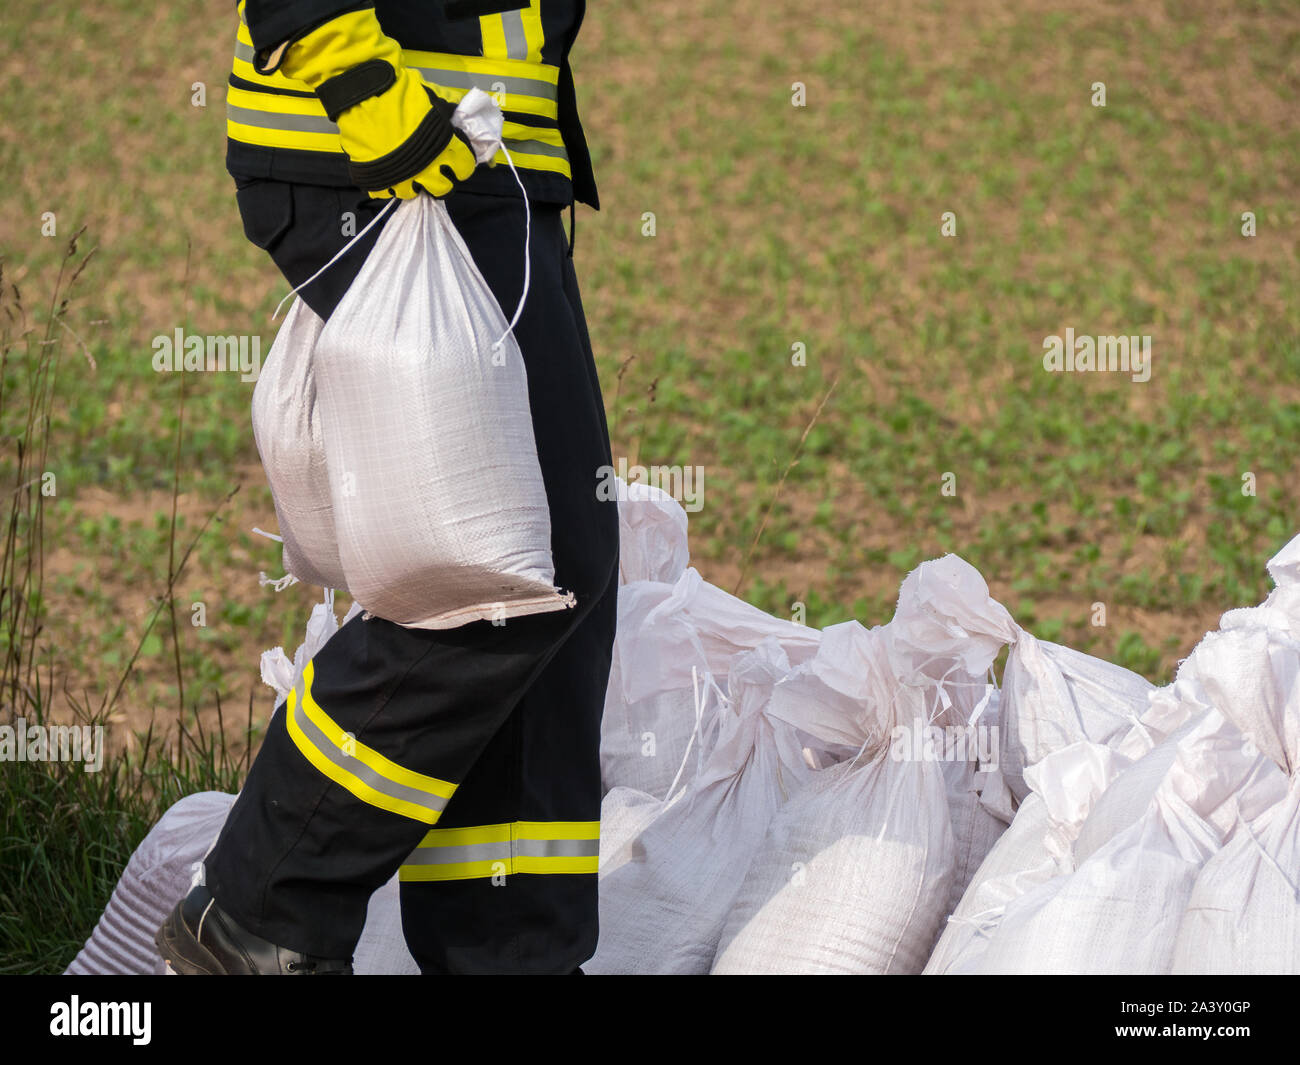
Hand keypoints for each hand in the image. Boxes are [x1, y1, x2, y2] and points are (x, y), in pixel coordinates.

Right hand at [278, 9, 477, 198]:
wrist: (364, 92)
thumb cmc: (402, 91)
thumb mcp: (434, 96)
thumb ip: (448, 113)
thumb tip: (458, 118)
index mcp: (446, 149)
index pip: (464, 168)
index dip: (461, 164)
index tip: (455, 159)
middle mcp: (428, 170)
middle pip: (443, 189)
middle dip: (441, 180)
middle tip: (433, 169)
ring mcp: (402, 178)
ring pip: (413, 193)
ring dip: (412, 183)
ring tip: (406, 169)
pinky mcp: (377, 181)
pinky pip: (385, 193)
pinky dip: (386, 185)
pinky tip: (386, 172)